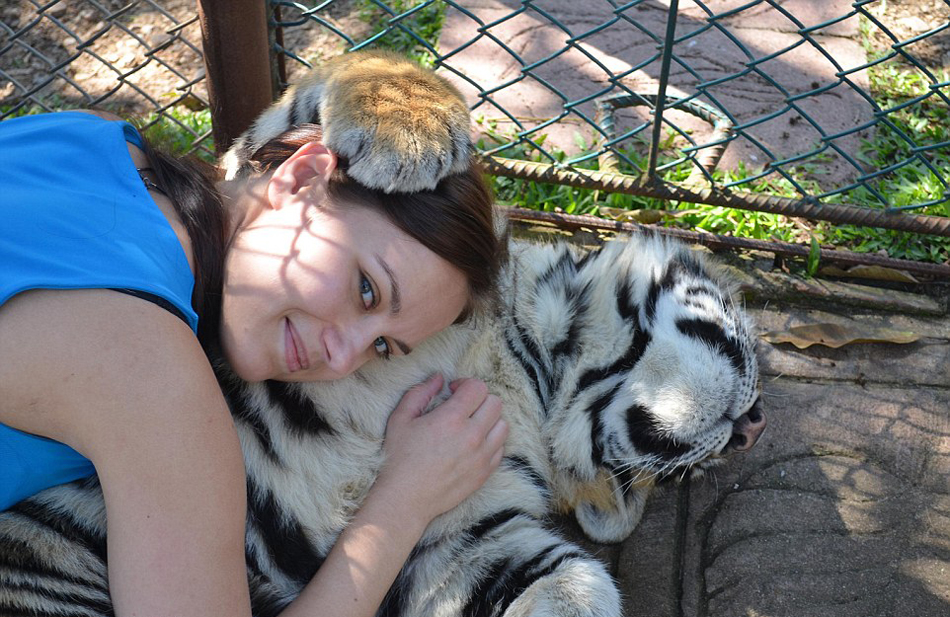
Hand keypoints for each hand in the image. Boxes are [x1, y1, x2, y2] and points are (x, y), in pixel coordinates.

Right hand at [374, 374, 507, 522]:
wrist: (406, 499)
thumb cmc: (399, 459)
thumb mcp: (400, 419)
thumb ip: (420, 393)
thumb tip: (439, 378)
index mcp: (451, 419)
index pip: (478, 387)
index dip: (465, 384)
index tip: (453, 392)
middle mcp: (472, 436)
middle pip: (495, 403)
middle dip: (479, 399)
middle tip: (463, 407)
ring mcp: (482, 456)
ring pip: (503, 425)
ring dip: (489, 420)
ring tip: (471, 425)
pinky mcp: (485, 473)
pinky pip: (501, 448)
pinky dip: (491, 442)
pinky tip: (473, 445)